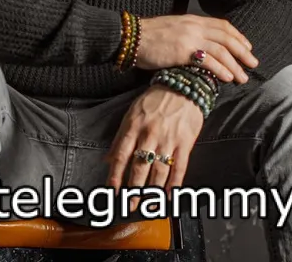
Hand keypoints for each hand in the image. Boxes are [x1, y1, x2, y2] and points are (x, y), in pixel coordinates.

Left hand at [104, 85, 202, 212]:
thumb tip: (106, 159)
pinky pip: (179, 168)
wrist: (182, 86)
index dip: (115, 175)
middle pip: (140, 167)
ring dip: (152, 192)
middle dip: (133, 189)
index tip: (112, 191)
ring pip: (159, 171)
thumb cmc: (154, 100)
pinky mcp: (185, 143)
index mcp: (134, 126)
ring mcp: (168, 139)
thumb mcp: (132, 113)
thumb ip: (119, 138)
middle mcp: (150, 134)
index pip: (121, 155)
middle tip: (129, 206)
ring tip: (148, 205)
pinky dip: (174, 185)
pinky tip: (169, 196)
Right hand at [135, 14, 257, 83]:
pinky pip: (208, 61)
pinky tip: (227, 78)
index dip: (237, 36)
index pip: (222, 25)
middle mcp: (194, 26)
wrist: (132, 37)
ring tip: (242, 78)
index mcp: (193, 19)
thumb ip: (189, 33)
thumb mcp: (174, 28)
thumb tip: (202, 46)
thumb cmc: (149, 36)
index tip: (247, 47)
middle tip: (253, 64)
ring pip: (221, 51)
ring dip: (235, 65)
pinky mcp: (182, 51)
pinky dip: (221, 69)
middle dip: (242, 51)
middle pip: (226, 38)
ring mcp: (189, 38)